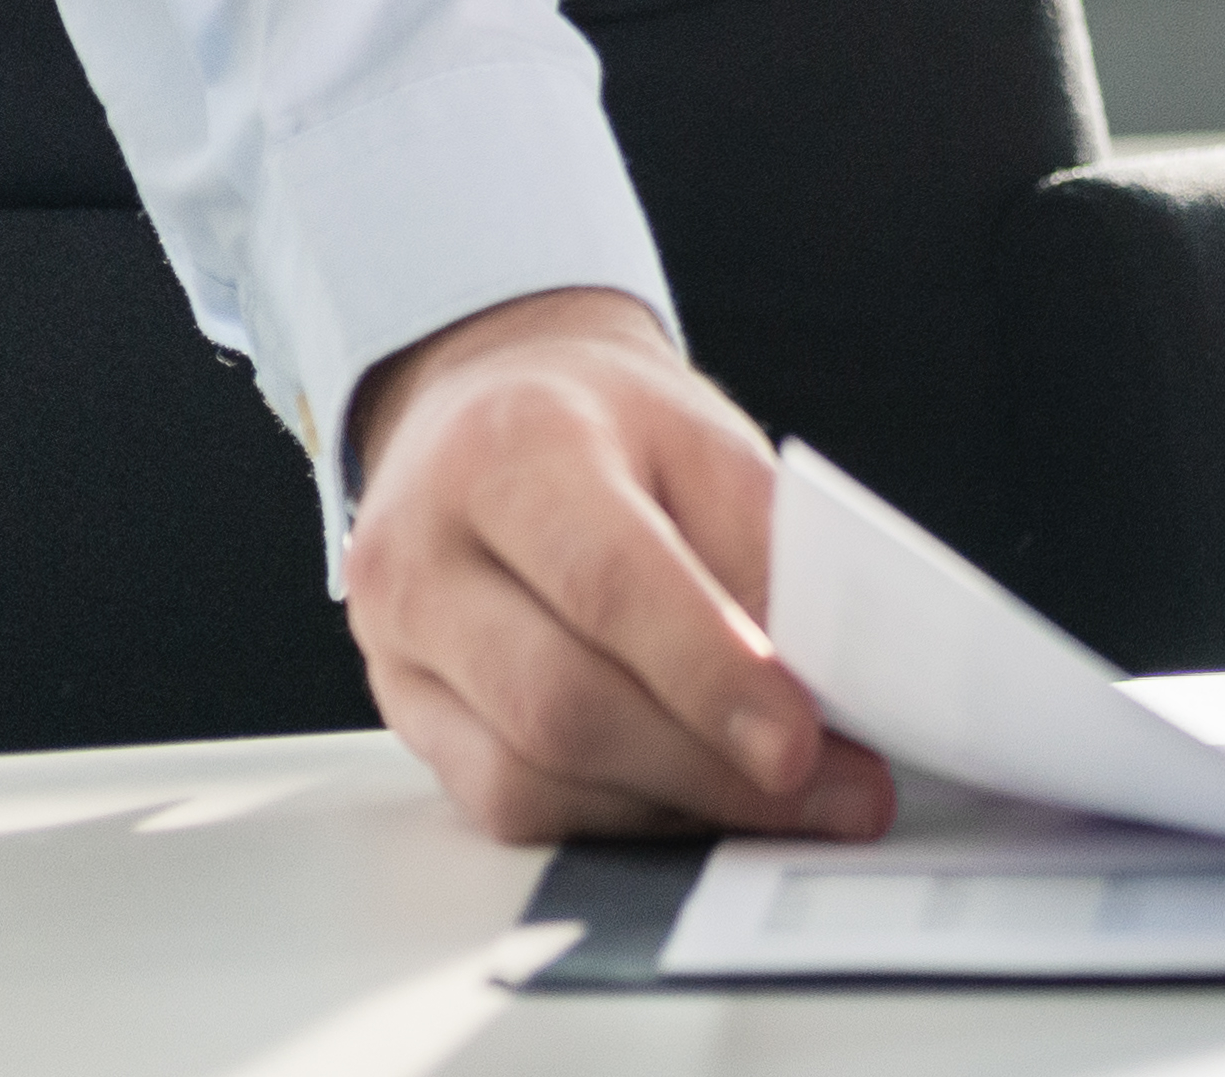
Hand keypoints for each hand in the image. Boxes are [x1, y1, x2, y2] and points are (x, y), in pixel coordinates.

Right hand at [340, 289, 894, 846]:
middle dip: (707, 770)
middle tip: (830, 792)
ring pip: (524, 777)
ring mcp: (394, 642)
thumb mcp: (707, 443)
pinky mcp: (402, 713)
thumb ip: (765, 560)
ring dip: (669, 809)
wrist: (487, 407)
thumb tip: (825, 693)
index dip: (711, 677)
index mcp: (513, 451)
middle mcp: (424, 551)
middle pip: (560, 704)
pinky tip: (689, 796)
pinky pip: (502, 802)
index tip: (803, 745)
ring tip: (776, 799)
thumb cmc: (608, 425)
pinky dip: (611, 817)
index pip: (611, 585)